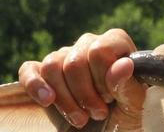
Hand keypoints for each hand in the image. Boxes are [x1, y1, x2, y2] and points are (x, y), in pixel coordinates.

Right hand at [17, 28, 136, 128]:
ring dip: (65, 99)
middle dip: (84, 95)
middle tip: (99, 114)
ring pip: (52, 66)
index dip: (103, 79)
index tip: (111, 98)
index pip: (99, 50)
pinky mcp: (43, 74)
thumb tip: (124, 65)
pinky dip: (35, 85)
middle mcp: (88, 44)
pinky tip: (47, 101)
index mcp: (115, 43)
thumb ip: (129, 85)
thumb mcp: (134, 106)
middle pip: (74, 62)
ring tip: (80, 119)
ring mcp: (64, 57)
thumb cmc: (126, 117)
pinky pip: (29, 69)